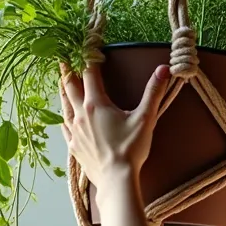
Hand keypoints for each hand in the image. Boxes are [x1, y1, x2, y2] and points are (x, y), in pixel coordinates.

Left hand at [60, 63, 170, 187]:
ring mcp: (75, 132)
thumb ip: (154, 92)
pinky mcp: (74, 147)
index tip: (87, 45)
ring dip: (63, 91)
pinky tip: (64, 117)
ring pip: (64, 106)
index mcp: (96, 104)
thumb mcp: (145, 118)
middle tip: (63, 57)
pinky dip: (63, 117)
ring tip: (61, 82)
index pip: (90, 73)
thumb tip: (163, 69)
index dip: (89, 57)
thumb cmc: (131, 149)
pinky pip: (64, 127)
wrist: (117, 180)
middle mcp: (81, 115)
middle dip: (67, 70)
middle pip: (70, 86)